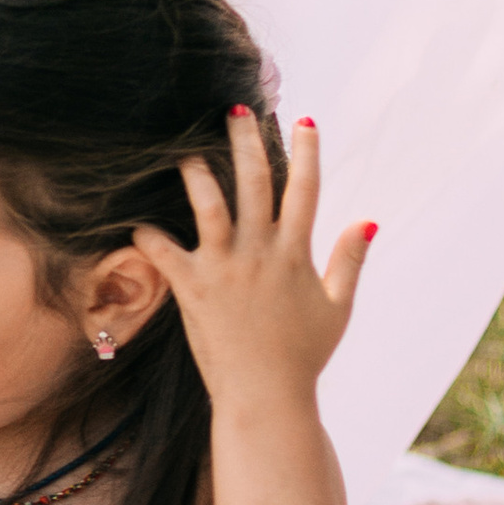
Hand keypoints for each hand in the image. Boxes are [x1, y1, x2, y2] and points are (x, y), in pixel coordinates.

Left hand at [136, 108, 373, 419]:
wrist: (267, 397)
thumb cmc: (303, 355)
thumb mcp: (338, 307)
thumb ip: (349, 260)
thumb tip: (368, 220)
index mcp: (296, 254)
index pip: (306, 191)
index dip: (307, 153)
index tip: (306, 121)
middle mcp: (261, 253)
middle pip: (256, 183)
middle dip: (248, 142)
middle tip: (236, 108)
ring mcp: (226, 269)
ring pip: (210, 206)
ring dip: (197, 173)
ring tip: (182, 147)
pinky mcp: (193, 289)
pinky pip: (165, 253)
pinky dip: (149, 235)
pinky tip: (135, 219)